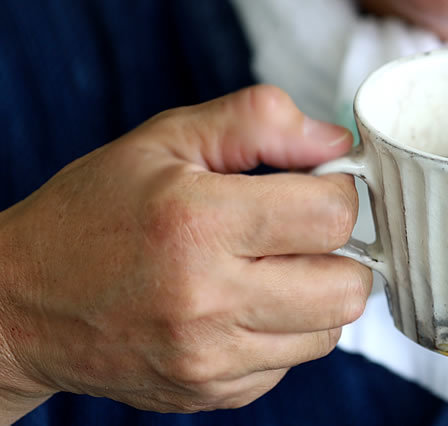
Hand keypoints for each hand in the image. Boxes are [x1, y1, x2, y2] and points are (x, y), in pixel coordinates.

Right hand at [0, 86, 368, 418]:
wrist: (19, 306)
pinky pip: (290, 361)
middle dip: (339, 249)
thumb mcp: (167, 138)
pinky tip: (242, 302)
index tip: (313, 184)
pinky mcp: (212, 394)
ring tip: (270, 265)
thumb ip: (259, 122)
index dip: (336, 190)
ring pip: (329, 331)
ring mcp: (209, 358)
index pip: (332, 215)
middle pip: (346, 286)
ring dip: (316, 293)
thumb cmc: (93, 213)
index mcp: (197, 223)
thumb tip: (335, 142)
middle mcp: (206, 300)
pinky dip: (283, 330)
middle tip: (300, 229)